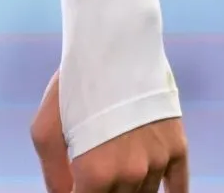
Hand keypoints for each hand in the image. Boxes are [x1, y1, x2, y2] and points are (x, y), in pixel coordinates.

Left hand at [31, 70, 187, 192]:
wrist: (115, 44)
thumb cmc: (74, 86)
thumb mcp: (45, 130)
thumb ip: (53, 176)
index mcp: (95, 174)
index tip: (78, 185)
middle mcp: (130, 174)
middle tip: (98, 174)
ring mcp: (157, 162)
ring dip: (130, 192)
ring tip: (119, 169)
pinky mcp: (177, 147)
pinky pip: (179, 188)